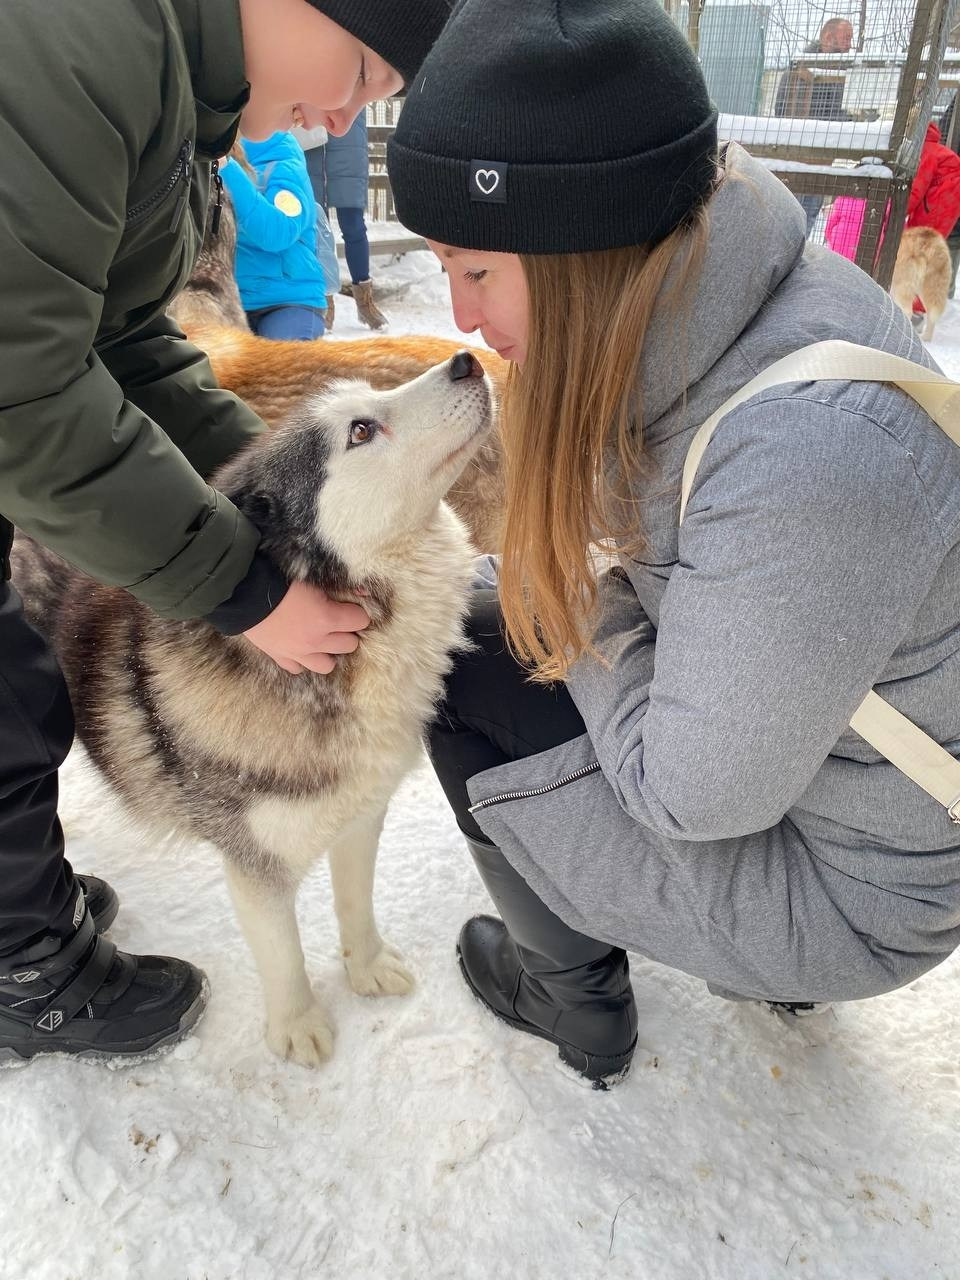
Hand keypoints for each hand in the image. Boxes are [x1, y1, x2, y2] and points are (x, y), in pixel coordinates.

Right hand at [242, 579, 369, 674]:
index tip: (351, 607)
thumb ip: (338, 587)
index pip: (360, 621)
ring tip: (323, 639)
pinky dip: (302, 660)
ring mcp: (298, 653)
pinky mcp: (280, 657)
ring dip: (329, 652)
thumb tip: (362, 592)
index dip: (357, 612)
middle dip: (347, 632)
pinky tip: (300, 647)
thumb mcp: (312, 578)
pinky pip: (298, 669)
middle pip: (349, 645)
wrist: (243, 595)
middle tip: (338, 622)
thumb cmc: (278, 580)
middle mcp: (316, 640)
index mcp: (327, 617)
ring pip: (327, 665)